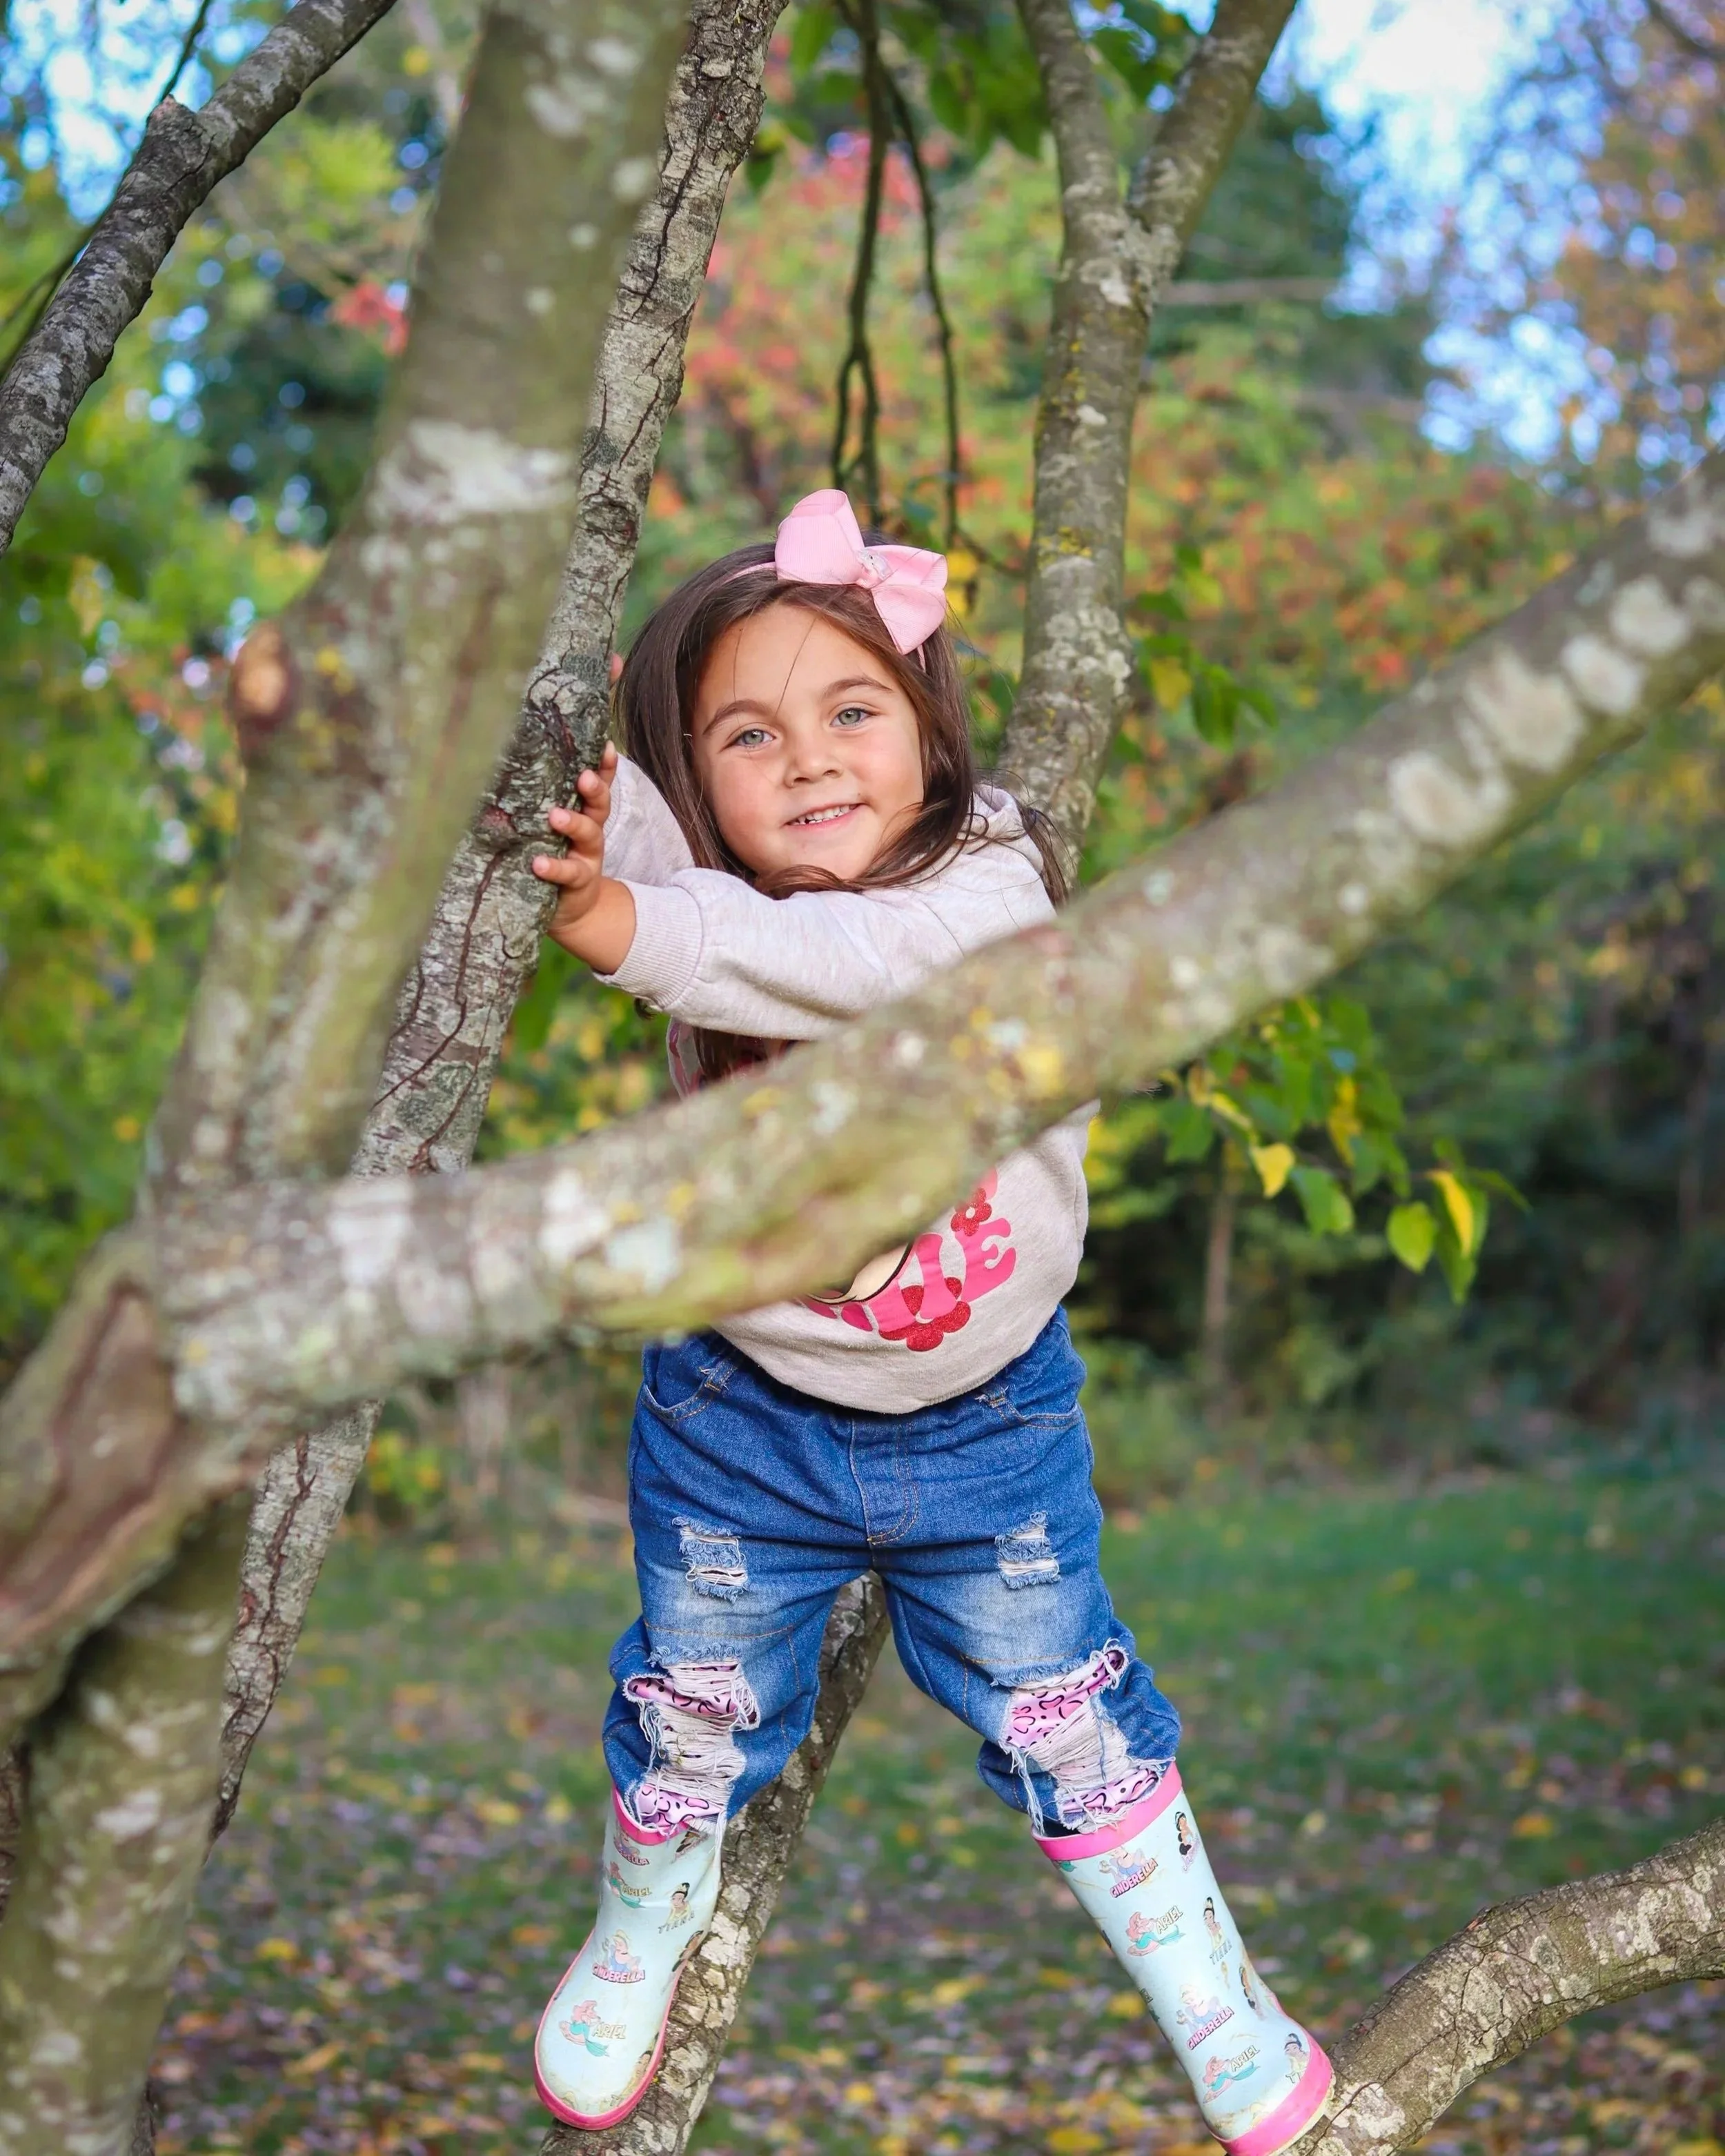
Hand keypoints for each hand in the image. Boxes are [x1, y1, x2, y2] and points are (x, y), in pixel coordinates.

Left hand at [532, 742, 634, 970]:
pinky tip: (539, 863)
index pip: (599, 786)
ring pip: (590, 836)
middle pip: (599, 807)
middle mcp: (591, 833)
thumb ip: (546, 805)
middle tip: (583, 777)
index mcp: (586, 815)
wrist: (572, 909)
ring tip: (556, 816)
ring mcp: (587, 858)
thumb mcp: (555, 830)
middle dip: (595, 790)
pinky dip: (554, 867)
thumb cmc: (556, 857)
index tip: (607, 746)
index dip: (605, 767)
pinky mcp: (577, 883)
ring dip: (575, 823)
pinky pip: (568, 873)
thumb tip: (510, 766)